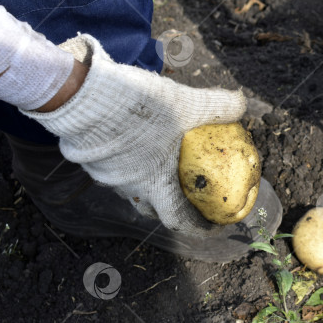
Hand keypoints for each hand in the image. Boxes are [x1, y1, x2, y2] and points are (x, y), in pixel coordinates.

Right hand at [22, 34, 245, 234]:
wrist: (82, 94)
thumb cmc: (139, 106)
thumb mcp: (187, 102)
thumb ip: (217, 106)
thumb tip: (241, 105)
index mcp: (155, 183)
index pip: (180, 220)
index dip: (200, 228)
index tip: (214, 225)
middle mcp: (129, 187)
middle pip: (154, 208)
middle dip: (173, 206)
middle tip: (188, 195)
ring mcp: (105, 176)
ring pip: (132, 188)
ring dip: (149, 182)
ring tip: (162, 166)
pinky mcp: (89, 160)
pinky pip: (114, 170)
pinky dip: (130, 164)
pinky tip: (136, 145)